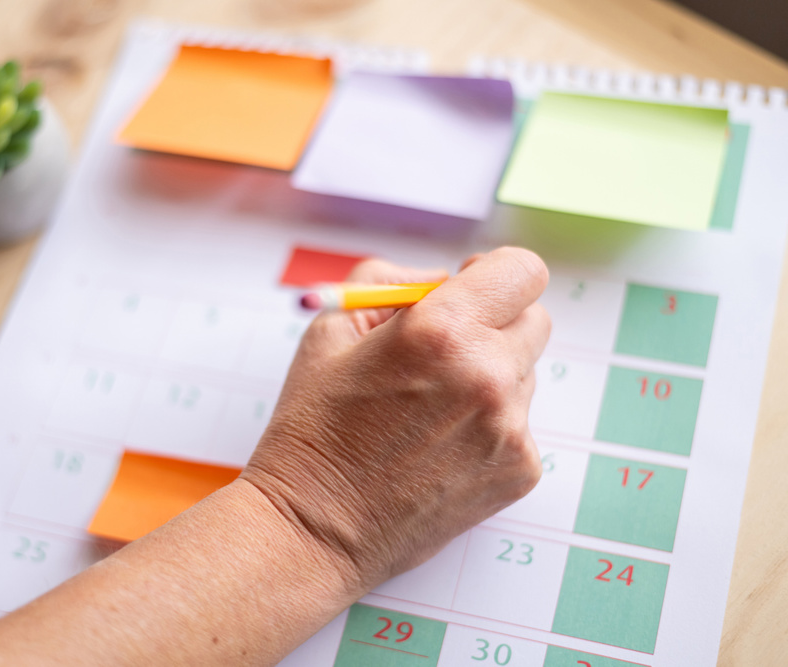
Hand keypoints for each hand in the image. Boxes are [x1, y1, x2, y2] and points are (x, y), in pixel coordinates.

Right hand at [241, 247, 550, 593]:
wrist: (315, 526)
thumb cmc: (314, 425)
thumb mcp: (330, 330)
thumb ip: (391, 281)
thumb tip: (444, 278)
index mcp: (441, 330)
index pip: (522, 271)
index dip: (497, 273)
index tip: (474, 286)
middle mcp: (486, 374)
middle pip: (533, 319)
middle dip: (494, 323)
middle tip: (446, 350)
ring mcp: (509, 427)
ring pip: (524, 374)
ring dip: (490, 376)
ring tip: (429, 410)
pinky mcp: (519, 470)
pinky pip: (520, 424)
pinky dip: (489, 425)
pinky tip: (439, 446)